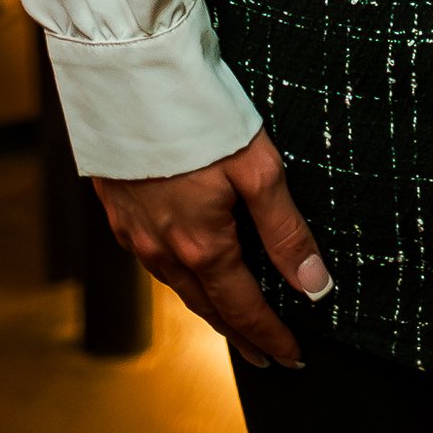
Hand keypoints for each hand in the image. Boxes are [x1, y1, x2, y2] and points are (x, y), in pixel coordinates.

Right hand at [93, 129, 330, 369]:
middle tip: (265, 356)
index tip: (292, 358)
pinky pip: (152, 258)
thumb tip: (313, 285)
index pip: (243, 308)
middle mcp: (161, 248)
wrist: (128, 74)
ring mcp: (134, 230)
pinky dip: (178, 275)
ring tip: (232, 318)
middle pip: (207, 306)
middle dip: (240, 333)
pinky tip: (187, 267)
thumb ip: (285, 231)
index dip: (270, 336)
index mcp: (200, 245)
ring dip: (208, 306)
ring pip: (176, 284)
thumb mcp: (258, 168)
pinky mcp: (118, 207)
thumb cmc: (198, 113)